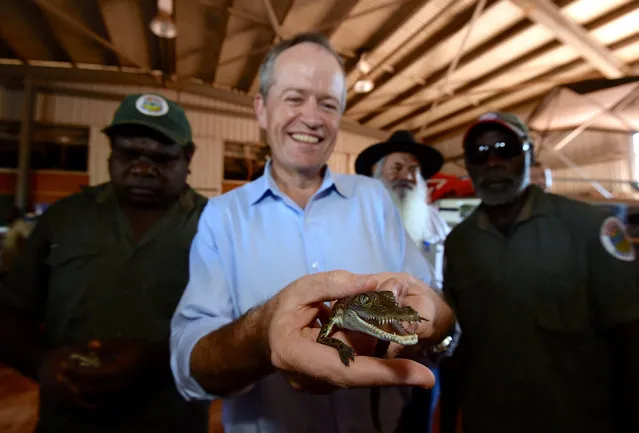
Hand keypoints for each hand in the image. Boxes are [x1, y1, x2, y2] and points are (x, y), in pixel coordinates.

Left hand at [39, 338, 151, 412]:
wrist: (157, 361)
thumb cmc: (141, 349)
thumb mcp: (124, 343)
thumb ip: (106, 346)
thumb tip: (88, 345)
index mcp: (116, 370)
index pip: (89, 374)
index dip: (75, 371)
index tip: (64, 365)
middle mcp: (116, 384)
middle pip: (89, 387)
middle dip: (73, 382)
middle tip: (62, 376)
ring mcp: (119, 392)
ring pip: (94, 397)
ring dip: (80, 392)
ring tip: (70, 385)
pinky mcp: (121, 395)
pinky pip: (102, 400)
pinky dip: (91, 399)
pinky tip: (85, 395)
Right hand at [264, 270, 435, 392]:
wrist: (264, 337)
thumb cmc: (280, 311)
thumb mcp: (301, 289)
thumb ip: (335, 284)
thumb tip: (374, 283)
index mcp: (297, 356)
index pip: (348, 369)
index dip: (386, 372)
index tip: (423, 376)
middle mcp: (312, 380)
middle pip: (361, 366)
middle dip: (388, 342)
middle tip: (408, 317)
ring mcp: (322, 386)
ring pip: (362, 365)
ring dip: (378, 339)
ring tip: (389, 308)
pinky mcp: (333, 383)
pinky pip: (359, 364)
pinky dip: (369, 344)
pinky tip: (372, 324)